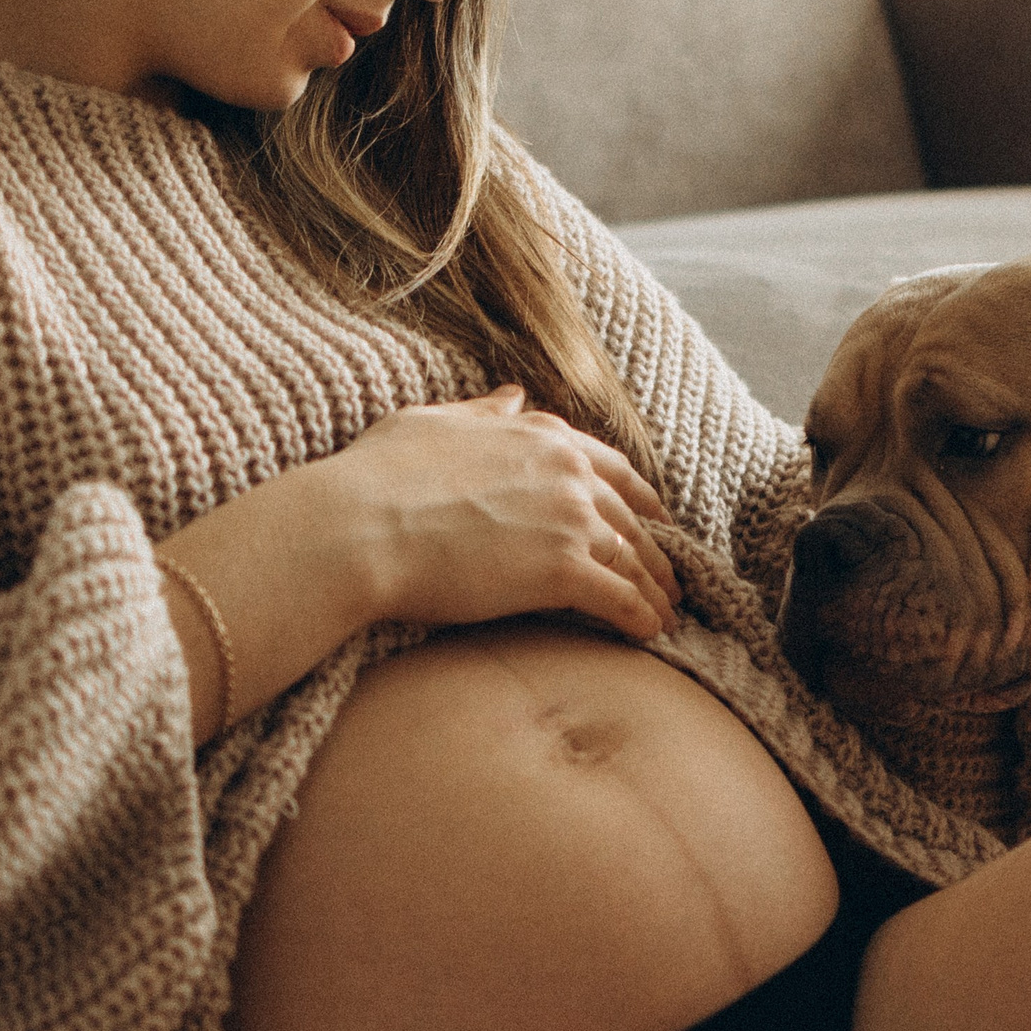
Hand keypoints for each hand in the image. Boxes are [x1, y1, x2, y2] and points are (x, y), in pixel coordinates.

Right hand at [313, 386, 682, 641]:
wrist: (359, 527)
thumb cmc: (378, 477)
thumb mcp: (433, 423)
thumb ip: (482, 413)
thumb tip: (513, 395)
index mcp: (539, 434)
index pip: (609, 466)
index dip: (639, 495)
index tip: (656, 517)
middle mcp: (566, 471)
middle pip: (629, 516)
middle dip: (656, 549)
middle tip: (671, 578)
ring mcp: (568, 519)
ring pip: (633, 557)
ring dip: (655, 588)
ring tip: (669, 614)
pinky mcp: (561, 570)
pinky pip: (619, 598)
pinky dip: (640, 618)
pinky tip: (651, 634)